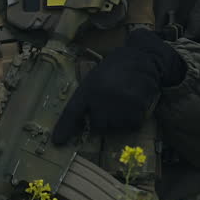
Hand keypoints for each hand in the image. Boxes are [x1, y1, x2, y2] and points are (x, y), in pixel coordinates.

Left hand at [51, 29, 185, 143]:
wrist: (141, 57)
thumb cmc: (115, 68)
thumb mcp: (95, 78)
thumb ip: (88, 98)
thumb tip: (83, 122)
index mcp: (88, 88)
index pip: (72, 112)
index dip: (64, 128)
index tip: (58, 141)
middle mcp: (101, 98)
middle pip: (98, 126)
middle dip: (103, 122)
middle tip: (110, 109)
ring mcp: (119, 104)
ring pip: (116, 127)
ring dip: (120, 121)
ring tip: (124, 103)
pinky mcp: (136, 107)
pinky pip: (133, 124)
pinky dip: (134, 119)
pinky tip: (134, 105)